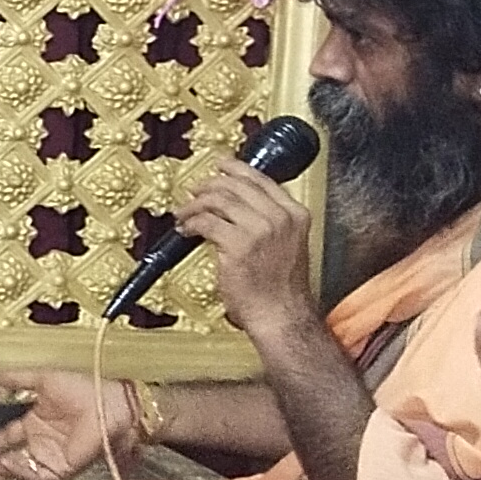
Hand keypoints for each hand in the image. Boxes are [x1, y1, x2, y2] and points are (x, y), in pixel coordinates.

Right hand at [0, 368, 122, 479]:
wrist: (110, 404)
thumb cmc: (84, 388)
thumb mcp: (43, 379)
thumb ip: (16, 378)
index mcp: (36, 422)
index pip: (7, 438)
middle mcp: (42, 443)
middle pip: (9, 459)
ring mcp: (51, 457)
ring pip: (19, 469)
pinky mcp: (62, 468)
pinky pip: (36, 475)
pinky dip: (18, 472)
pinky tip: (3, 467)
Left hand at [177, 162, 323, 352]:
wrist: (282, 314)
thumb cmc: (281, 288)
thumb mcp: (288, 245)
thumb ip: (271, 222)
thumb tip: (239, 206)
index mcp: (296, 215)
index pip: (262, 179)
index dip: (236, 169)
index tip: (220, 165)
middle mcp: (281, 218)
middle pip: (238, 185)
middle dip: (210, 184)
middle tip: (194, 189)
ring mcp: (261, 230)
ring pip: (219, 200)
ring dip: (195, 204)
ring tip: (184, 212)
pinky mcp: (239, 244)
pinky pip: (206, 222)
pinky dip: (191, 223)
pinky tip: (185, 229)